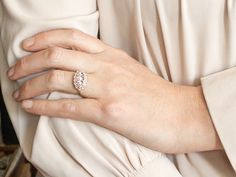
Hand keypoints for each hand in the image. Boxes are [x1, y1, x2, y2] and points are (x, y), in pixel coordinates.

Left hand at [8, 29, 221, 152]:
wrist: (182, 114)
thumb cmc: (158, 95)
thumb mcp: (131, 71)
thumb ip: (108, 66)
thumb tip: (85, 68)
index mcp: (113, 56)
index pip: (72, 37)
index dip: (44, 38)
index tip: (28, 46)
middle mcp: (108, 68)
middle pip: (58, 55)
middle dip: (28, 62)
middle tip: (15, 70)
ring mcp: (108, 89)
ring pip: (57, 79)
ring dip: (31, 85)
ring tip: (18, 92)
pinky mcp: (109, 113)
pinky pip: (67, 107)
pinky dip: (44, 106)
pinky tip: (31, 107)